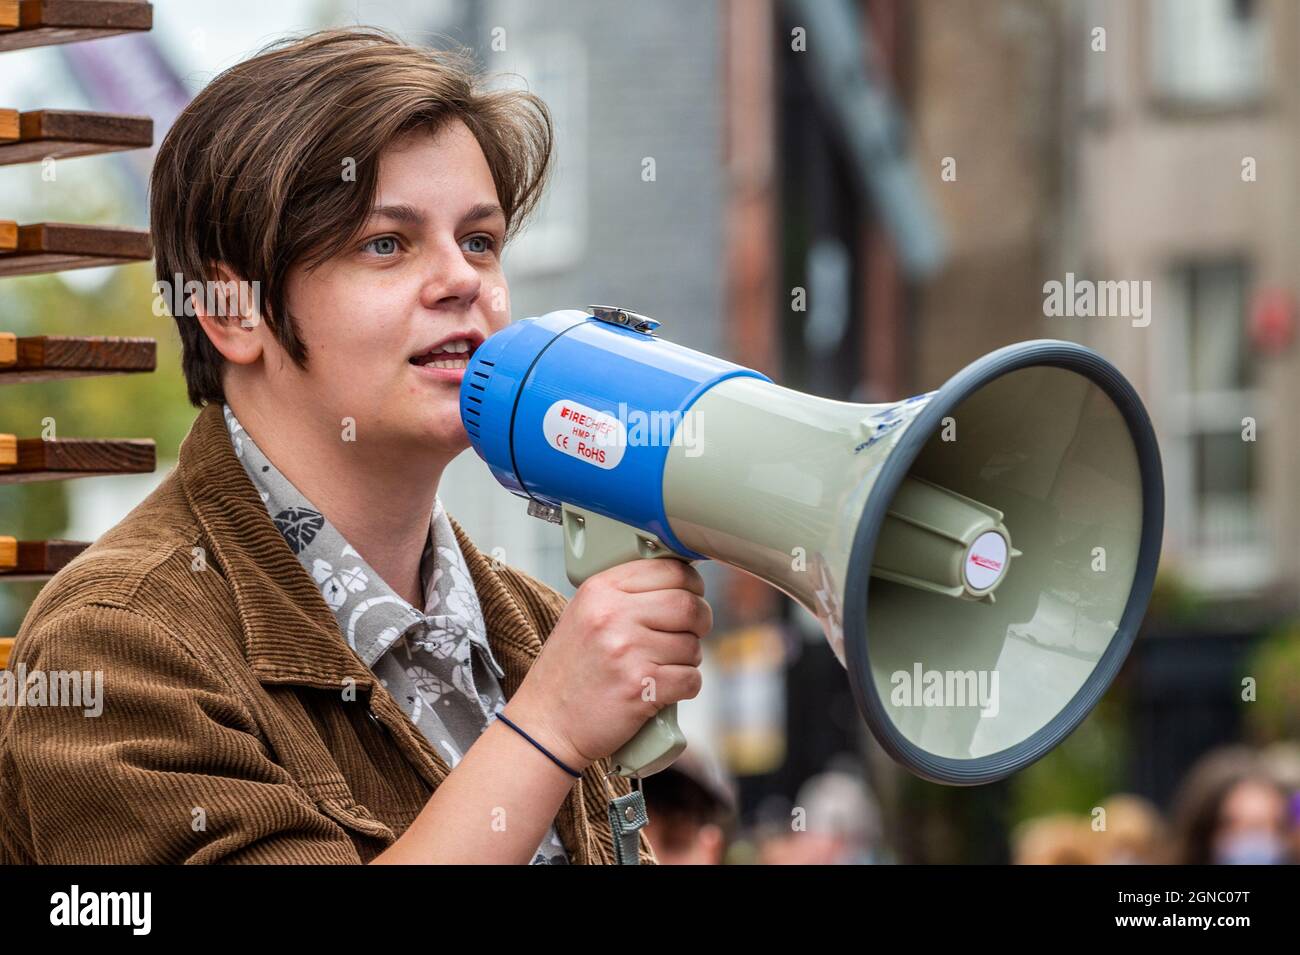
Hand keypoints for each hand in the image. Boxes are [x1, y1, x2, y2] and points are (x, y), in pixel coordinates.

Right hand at [504, 558, 711, 771]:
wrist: (546, 724)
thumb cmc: (570, 671)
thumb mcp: (584, 615)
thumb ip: (625, 595)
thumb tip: (681, 583)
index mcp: (600, 590)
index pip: (669, 570)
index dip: (691, 584)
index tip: (691, 596)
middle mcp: (612, 615)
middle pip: (688, 605)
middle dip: (700, 621)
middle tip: (690, 633)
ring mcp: (626, 651)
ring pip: (693, 646)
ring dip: (688, 660)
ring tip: (662, 666)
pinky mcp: (640, 687)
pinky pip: (691, 679)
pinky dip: (685, 686)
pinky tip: (663, 689)